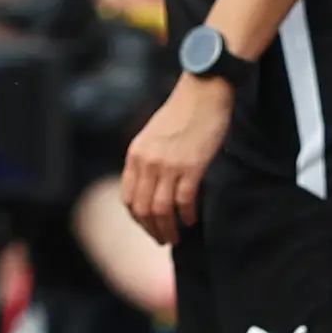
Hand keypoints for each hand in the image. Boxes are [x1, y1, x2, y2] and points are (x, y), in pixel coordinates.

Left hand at [121, 74, 232, 243]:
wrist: (202, 92)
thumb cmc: (182, 113)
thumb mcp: (153, 136)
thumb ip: (148, 160)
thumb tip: (151, 188)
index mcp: (135, 155)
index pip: (128, 198)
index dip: (138, 219)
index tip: (148, 228)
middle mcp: (147, 162)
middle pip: (143, 209)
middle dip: (152, 230)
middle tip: (164, 240)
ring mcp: (168, 165)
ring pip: (161, 210)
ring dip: (169, 229)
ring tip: (177, 237)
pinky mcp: (191, 166)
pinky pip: (184, 201)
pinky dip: (187, 215)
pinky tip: (191, 220)